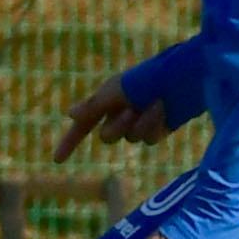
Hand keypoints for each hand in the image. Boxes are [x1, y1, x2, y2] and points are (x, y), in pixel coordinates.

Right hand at [53, 74, 178, 160]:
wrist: (181, 78)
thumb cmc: (145, 80)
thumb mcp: (115, 91)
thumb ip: (93, 106)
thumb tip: (70, 114)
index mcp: (106, 101)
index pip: (83, 126)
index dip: (70, 142)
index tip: (57, 160)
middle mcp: (120, 113)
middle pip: (107, 137)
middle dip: (117, 126)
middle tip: (131, 110)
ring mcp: (139, 122)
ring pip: (130, 138)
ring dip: (141, 124)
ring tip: (155, 104)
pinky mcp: (157, 129)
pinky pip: (149, 139)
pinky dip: (154, 126)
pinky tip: (164, 111)